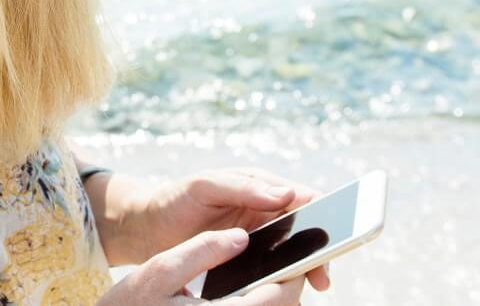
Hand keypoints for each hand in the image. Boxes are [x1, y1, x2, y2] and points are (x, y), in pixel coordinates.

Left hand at [93, 168, 331, 290]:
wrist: (146, 227)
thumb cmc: (175, 198)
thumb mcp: (206, 186)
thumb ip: (244, 188)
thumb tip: (286, 194)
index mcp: (261, 187)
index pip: (303, 198)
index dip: (323, 214)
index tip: (333, 233)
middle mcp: (265, 211)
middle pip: (305, 230)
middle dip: (318, 251)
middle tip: (322, 276)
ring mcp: (257, 236)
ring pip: (292, 252)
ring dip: (303, 268)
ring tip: (310, 287)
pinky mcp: (246, 258)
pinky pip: (272, 268)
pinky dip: (282, 279)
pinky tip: (284, 292)